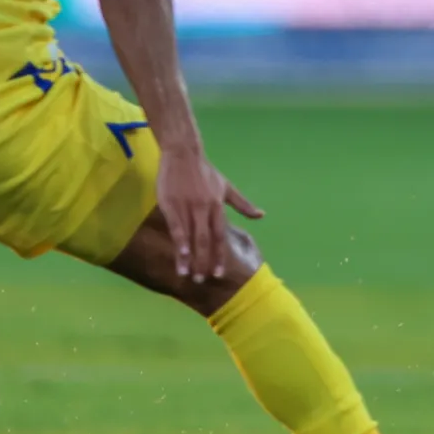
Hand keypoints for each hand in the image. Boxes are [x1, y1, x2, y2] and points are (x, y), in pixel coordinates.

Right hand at [154, 143, 263, 281]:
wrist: (183, 153)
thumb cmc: (205, 172)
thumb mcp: (226, 186)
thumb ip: (242, 204)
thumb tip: (261, 215)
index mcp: (217, 206)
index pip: (220, 236)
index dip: (219, 255)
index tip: (218, 273)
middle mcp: (204, 208)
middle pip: (206, 240)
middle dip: (204, 262)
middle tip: (202, 280)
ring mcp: (188, 206)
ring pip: (190, 236)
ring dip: (189, 257)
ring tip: (187, 275)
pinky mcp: (171, 203)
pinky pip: (176, 226)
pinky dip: (178, 241)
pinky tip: (179, 255)